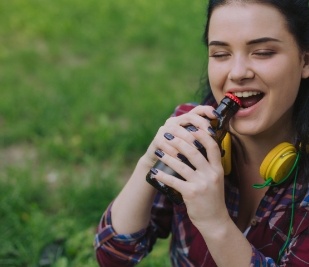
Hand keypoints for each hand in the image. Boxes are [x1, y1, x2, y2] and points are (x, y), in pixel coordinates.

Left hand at [148, 105, 229, 229]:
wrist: (215, 221)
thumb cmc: (212, 198)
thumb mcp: (216, 179)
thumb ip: (209, 165)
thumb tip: (197, 149)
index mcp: (218, 169)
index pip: (212, 146)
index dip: (202, 134)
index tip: (191, 127)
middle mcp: (211, 174)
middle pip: (194, 152)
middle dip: (179, 141)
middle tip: (168, 135)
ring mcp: (201, 184)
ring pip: (181, 165)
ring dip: (168, 156)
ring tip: (158, 150)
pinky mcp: (191, 194)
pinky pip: (174, 181)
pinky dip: (163, 176)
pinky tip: (155, 172)